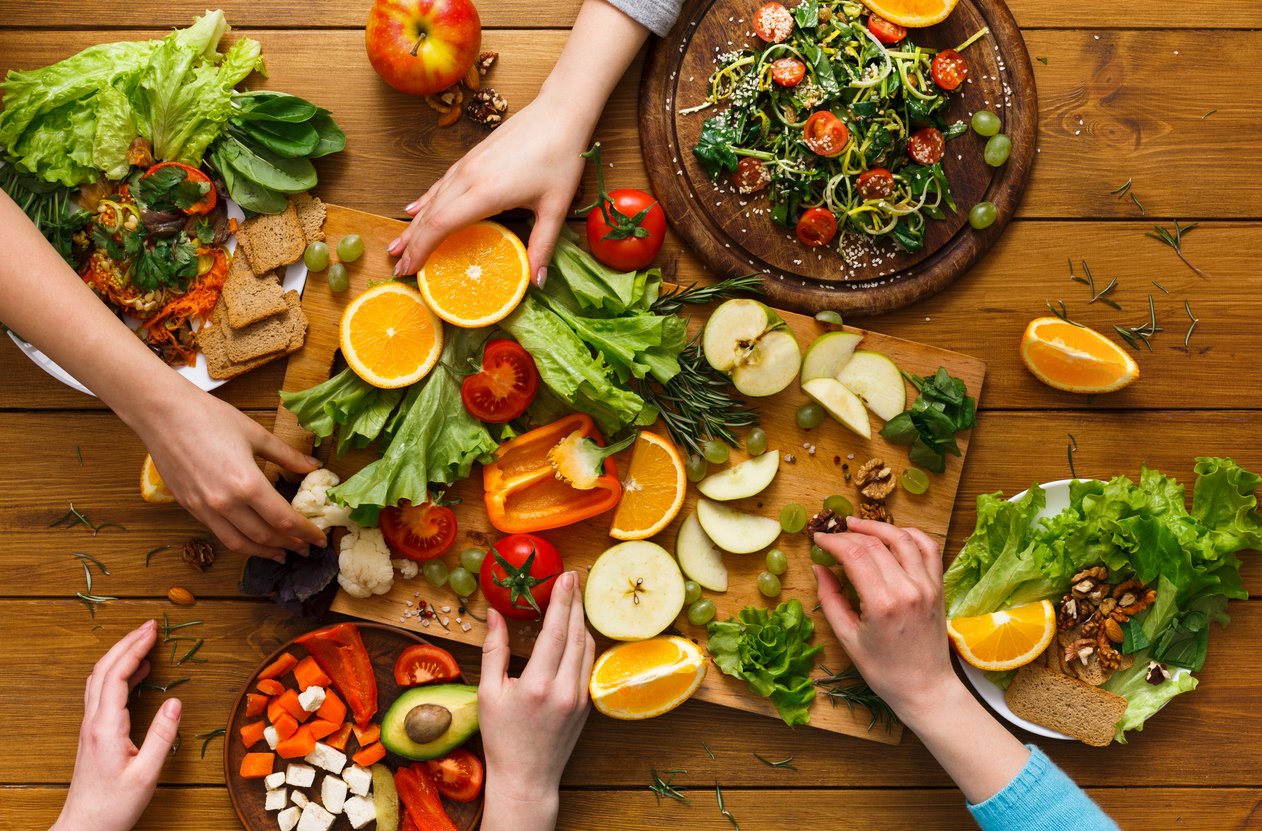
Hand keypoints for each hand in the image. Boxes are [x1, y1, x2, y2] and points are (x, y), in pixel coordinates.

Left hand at [52, 621, 181, 830]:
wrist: (84, 828)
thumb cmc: (114, 806)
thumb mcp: (146, 773)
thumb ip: (162, 735)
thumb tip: (176, 701)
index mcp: (106, 727)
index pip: (117, 675)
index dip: (135, 648)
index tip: (154, 630)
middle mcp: (93, 722)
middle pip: (103, 669)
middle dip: (126, 643)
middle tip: (150, 626)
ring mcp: (89, 727)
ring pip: (98, 679)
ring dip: (119, 655)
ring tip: (144, 642)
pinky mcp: (92, 734)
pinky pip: (101, 693)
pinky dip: (117, 674)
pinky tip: (136, 674)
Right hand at [136, 387, 326, 559]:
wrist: (162, 413)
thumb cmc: (210, 417)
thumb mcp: (256, 434)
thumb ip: (286, 456)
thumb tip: (313, 467)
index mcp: (247, 483)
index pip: (284, 520)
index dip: (306, 533)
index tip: (320, 539)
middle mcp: (225, 503)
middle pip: (265, 536)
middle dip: (289, 545)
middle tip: (305, 548)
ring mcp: (204, 508)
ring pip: (240, 543)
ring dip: (264, 552)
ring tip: (281, 554)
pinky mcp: (189, 507)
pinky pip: (219, 534)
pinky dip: (240, 543)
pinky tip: (251, 539)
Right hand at [389, 93, 589, 285]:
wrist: (559, 113)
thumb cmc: (560, 157)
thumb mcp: (555, 208)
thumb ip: (542, 246)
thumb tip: (537, 282)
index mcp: (486, 192)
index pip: (441, 224)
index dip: (422, 249)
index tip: (410, 270)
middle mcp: (469, 177)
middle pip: (430, 214)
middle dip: (411, 243)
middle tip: (398, 268)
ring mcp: (467, 165)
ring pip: (432, 198)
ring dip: (413, 224)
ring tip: (397, 245)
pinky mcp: (471, 158)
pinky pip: (440, 184)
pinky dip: (424, 200)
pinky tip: (413, 208)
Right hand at [477, 571, 593, 829]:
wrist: (527, 778)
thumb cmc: (502, 737)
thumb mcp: (489, 692)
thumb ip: (494, 650)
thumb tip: (494, 614)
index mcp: (538, 684)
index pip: (555, 630)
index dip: (561, 600)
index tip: (564, 576)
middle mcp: (565, 688)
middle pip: (576, 633)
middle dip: (574, 602)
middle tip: (572, 576)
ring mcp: (581, 697)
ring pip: (587, 647)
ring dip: (580, 620)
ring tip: (572, 598)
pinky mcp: (587, 704)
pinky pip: (589, 664)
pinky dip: (583, 642)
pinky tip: (575, 631)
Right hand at [811, 518, 955, 719]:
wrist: (925, 688)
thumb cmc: (884, 670)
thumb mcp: (847, 638)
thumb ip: (830, 599)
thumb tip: (819, 567)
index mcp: (882, 603)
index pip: (854, 554)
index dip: (833, 541)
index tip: (819, 539)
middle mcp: (908, 589)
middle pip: (875, 543)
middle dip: (850, 533)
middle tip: (833, 533)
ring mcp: (927, 586)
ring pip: (903, 538)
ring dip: (878, 526)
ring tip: (857, 525)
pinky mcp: (938, 587)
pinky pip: (928, 548)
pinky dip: (910, 535)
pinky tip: (892, 534)